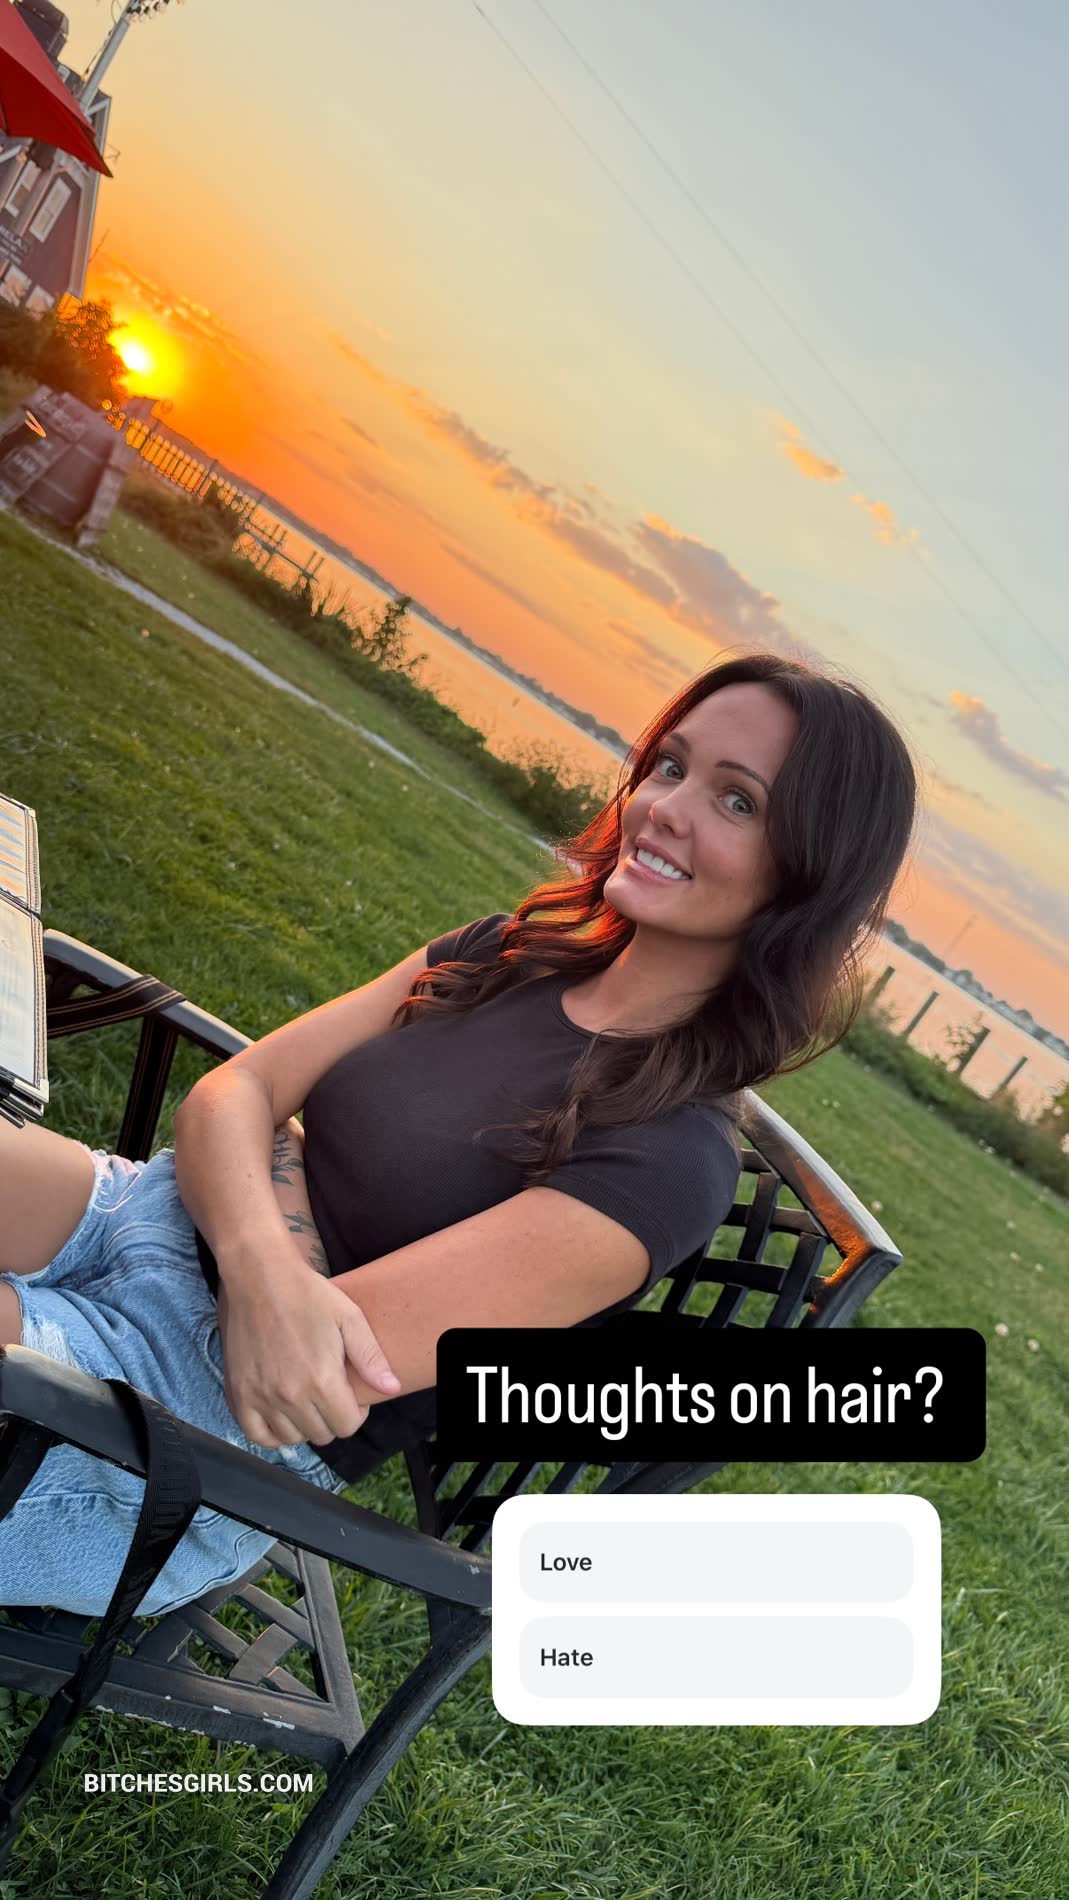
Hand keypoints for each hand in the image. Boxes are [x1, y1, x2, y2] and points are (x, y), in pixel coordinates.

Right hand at [216, 1266, 400, 1448]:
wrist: (260, 1277)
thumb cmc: (307, 1294)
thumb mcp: (349, 1318)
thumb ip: (371, 1357)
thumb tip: (391, 1388)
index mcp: (322, 1380)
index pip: (346, 1426)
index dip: (355, 1413)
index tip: (351, 1396)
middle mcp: (290, 1396)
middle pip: (321, 1434)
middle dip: (331, 1417)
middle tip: (329, 1393)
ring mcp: (261, 1397)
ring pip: (292, 1438)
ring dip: (304, 1425)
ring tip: (306, 1400)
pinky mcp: (238, 1393)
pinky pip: (257, 1435)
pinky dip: (271, 1433)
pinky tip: (281, 1415)